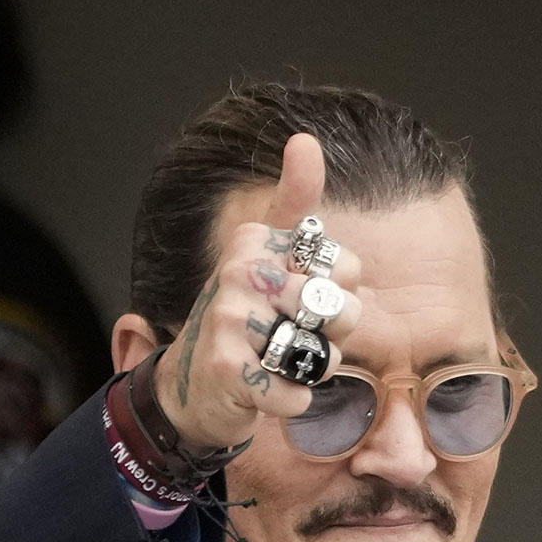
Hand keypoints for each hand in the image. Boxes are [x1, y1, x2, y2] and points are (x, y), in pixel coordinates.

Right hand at [152, 134, 362, 451]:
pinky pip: (296, 394)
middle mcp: (239, 272)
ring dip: (311, 371)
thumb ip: (293, 203)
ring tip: (280, 364)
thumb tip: (305, 140)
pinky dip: (291, 402)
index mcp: (255, 241)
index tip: (300, 302)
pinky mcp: (229, 370)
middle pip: (340, 310)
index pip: (348, 269)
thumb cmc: (245, 319)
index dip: (340, 295)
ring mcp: (231, 320)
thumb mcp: (267, 256)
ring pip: (321, 354)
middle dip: (331, 338)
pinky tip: (269, 392)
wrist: (193, 387)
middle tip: (295, 341)